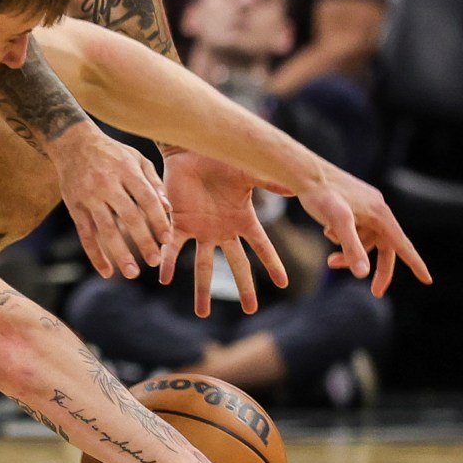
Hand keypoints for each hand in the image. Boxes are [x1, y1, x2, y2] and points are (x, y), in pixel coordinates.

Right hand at [48, 128, 171, 279]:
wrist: (72, 143)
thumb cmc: (112, 152)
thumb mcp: (136, 159)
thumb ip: (154, 183)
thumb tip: (168, 209)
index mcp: (126, 171)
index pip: (146, 199)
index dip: (157, 220)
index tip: (167, 240)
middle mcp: (107, 184)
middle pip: (128, 217)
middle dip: (142, 240)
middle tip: (155, 260)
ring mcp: (88, 197)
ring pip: (105, 229)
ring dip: (119, 253)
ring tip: (132, 272)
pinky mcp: (74, 206)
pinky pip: (85, 234)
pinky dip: (95, 254)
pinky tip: (106, 271)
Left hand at [158, 150, 288, 315]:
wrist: (191, 148)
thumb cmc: (223, 157)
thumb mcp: (250, 172)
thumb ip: (272, 182)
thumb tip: (299, 189)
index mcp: (243, 220)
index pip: (262, 248)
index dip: (272, 265)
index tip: (284, 284)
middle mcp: (223, 230)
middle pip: (236, 265)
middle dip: (244, 288)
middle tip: (252, 311)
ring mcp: (201, 229)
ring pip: (204, 266)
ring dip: (202, 290)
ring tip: (201, 314)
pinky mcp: (178, 222)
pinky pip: (173, 247)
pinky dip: (168, 262)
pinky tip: (164, 278)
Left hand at [284, 161, 431, 298]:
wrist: (304, 173)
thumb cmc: (321, 195)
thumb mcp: (337, 222)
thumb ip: (352, 248)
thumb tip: (363, 274)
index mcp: (380, 214)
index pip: (402, 244)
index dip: (415, 263)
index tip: (427, 280)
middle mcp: (378, 211)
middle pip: (385, 247)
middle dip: (378, 270)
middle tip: (376, 292)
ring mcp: (367, 208)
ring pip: (366, 241)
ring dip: (350, 253)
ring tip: (330, 261)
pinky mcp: (355, 207)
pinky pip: (356, 231)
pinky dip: (343, 239)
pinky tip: (327, 232)